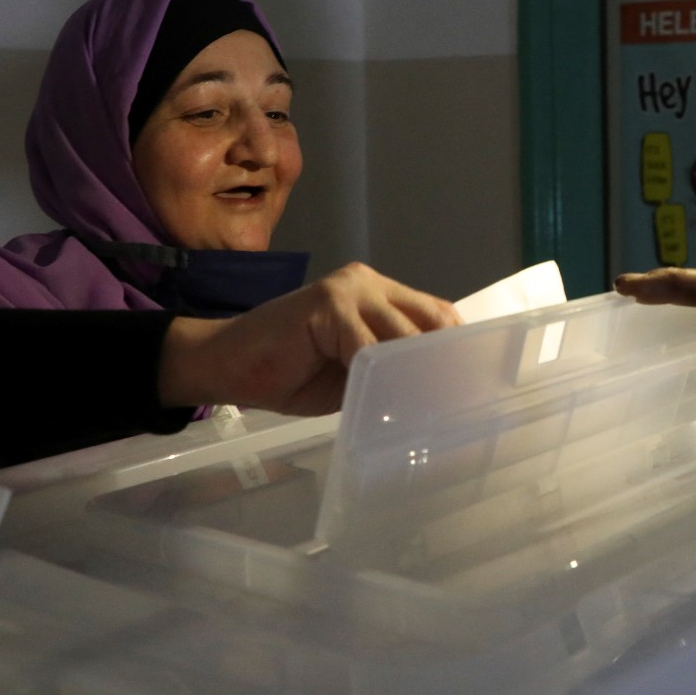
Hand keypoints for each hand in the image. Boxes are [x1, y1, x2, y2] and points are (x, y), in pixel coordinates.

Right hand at [158, 262, 460, 414]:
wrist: (228, 367)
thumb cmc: (290, 373)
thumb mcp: (355, 373)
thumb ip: (388, 368)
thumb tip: (434, 391)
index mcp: (382, 295)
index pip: (438, 317)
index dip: (455, 351)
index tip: (467, 390)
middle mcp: (370, 283)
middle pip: (432, 322)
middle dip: (442, 365)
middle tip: (453, 407)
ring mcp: (349, 289)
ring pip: (404, 336)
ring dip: (413, 375)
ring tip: (423, 411)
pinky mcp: (326, 304)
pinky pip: (366, 346)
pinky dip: (377, 377)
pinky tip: (381, 402)